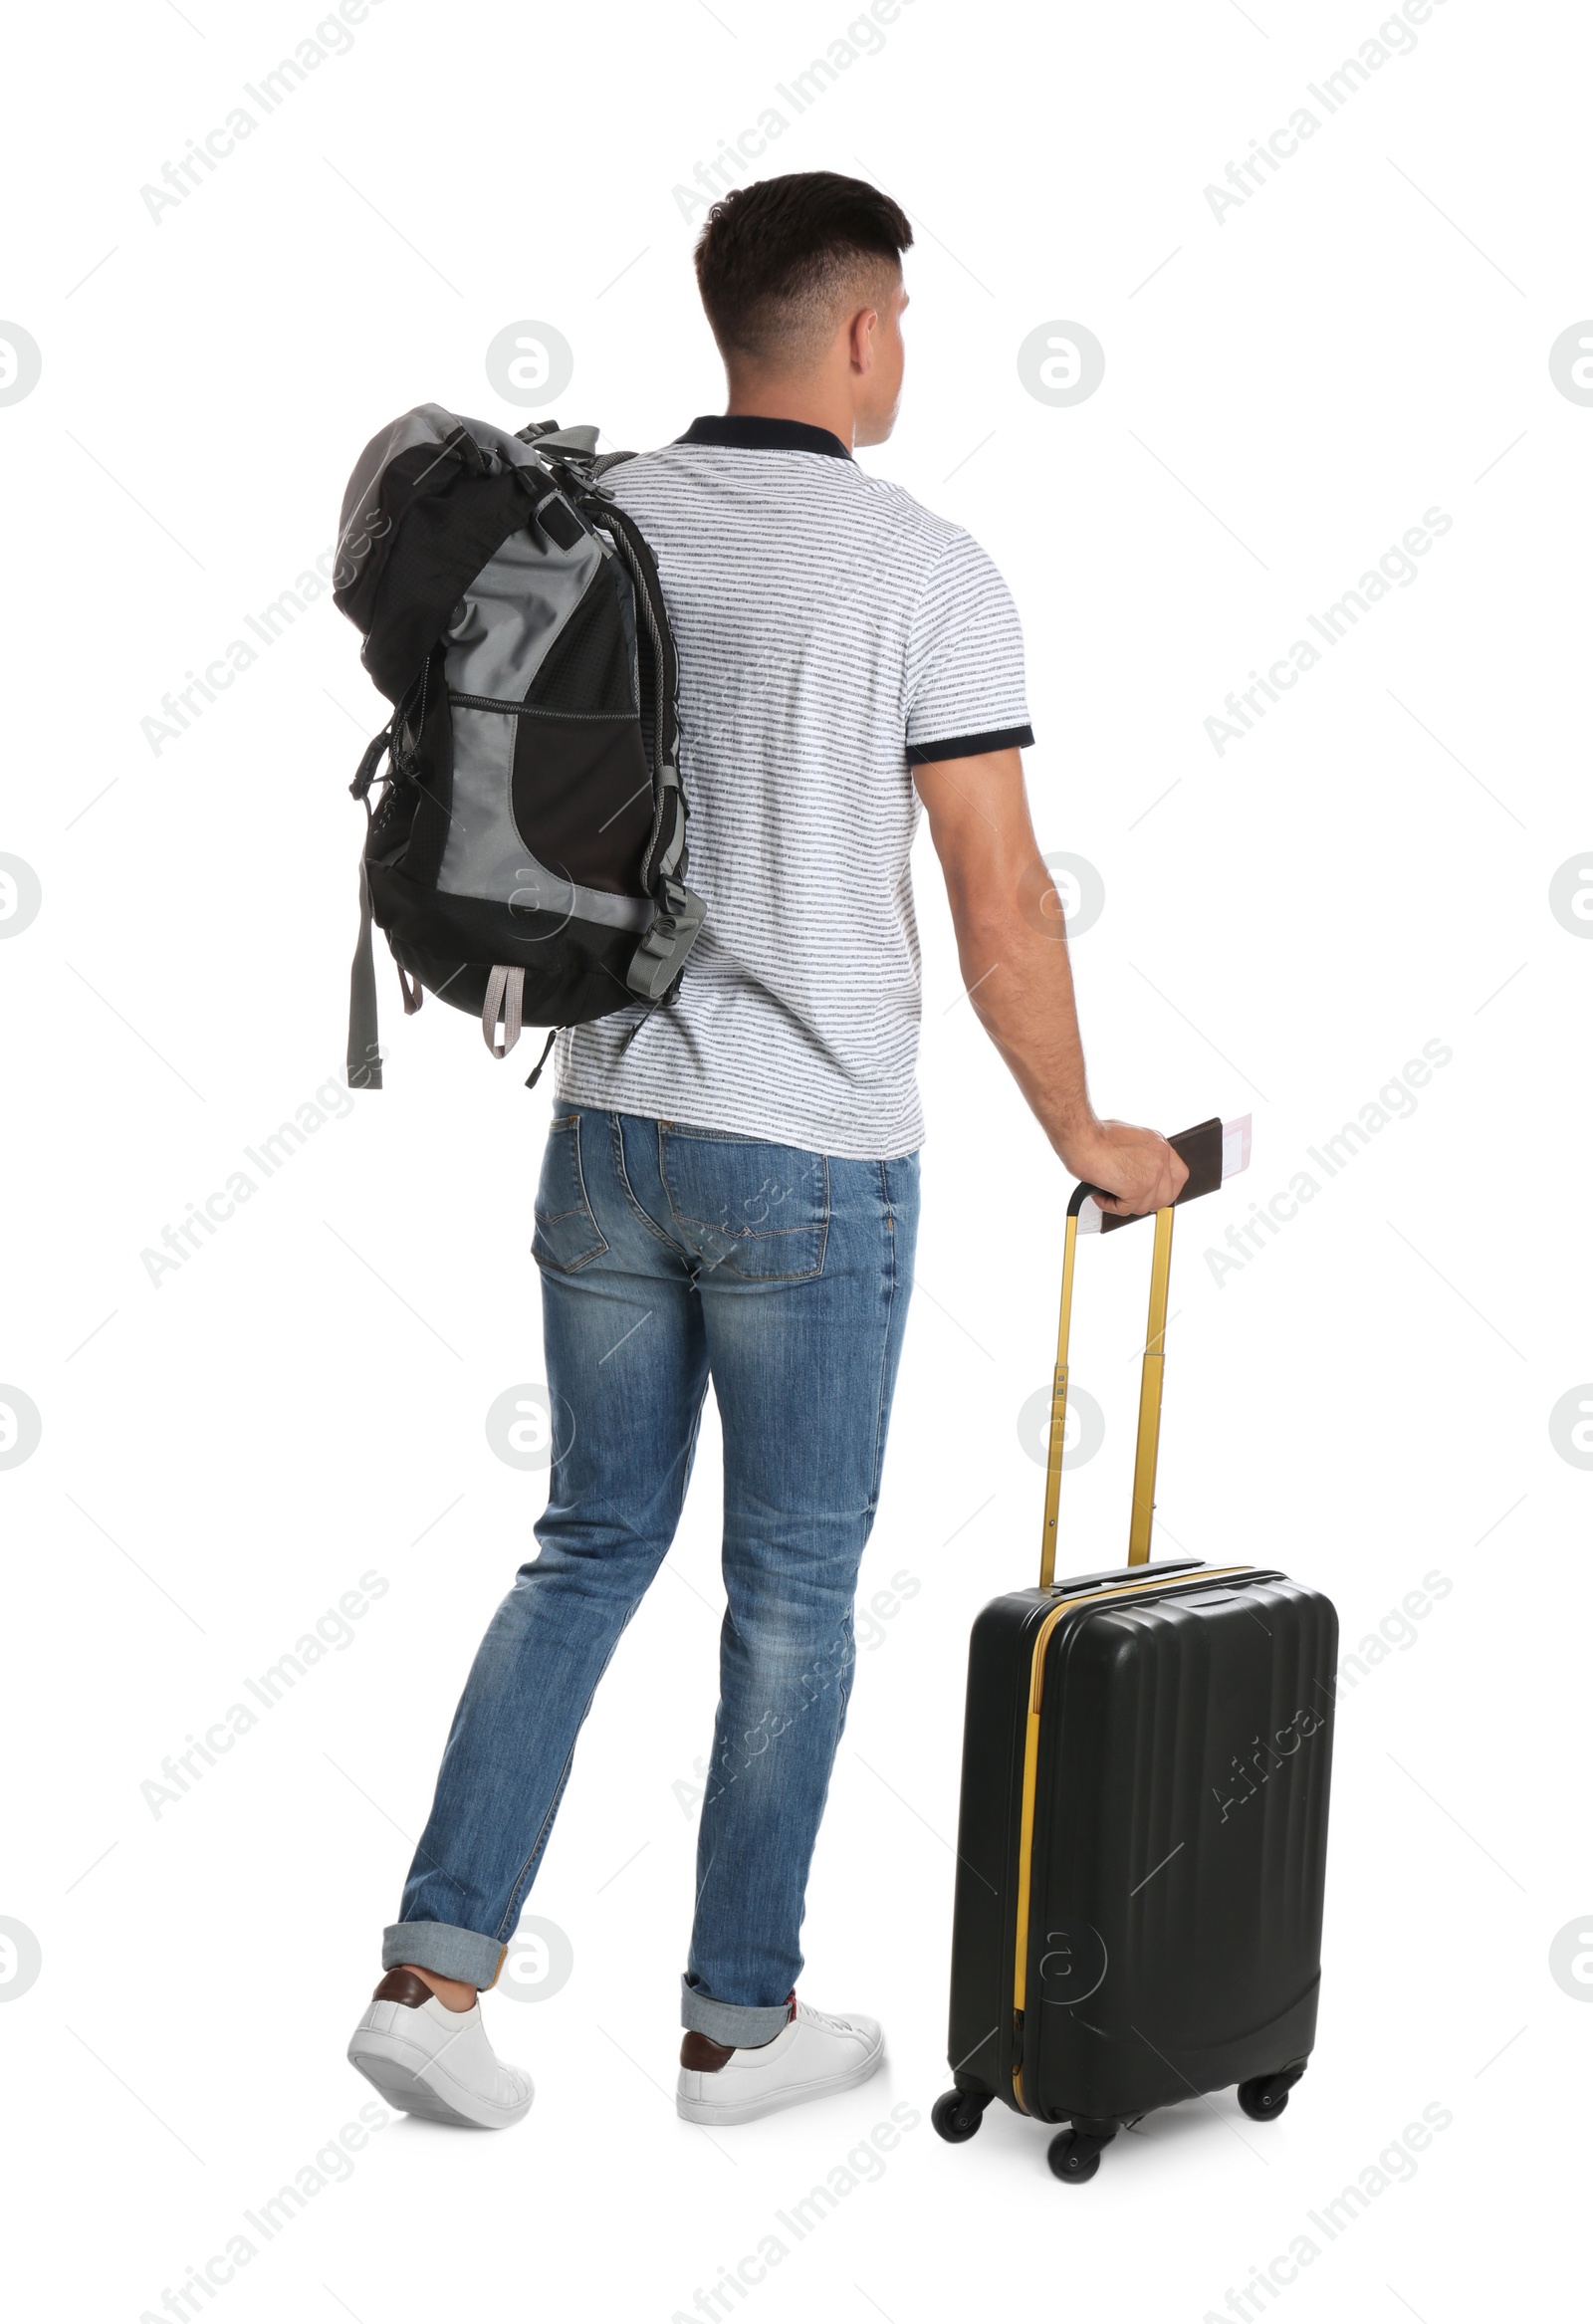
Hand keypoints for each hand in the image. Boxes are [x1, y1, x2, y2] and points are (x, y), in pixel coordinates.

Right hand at [1056, 1116, 1187, 1216]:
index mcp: (1159, 1144)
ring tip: (1106, 1190)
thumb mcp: (1127, 1137)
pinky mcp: (1137, 1188)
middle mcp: (1160, 1158)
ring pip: (1145, 1206)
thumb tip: (1136, 1172)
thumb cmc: (1094, 1134)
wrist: (1081, 1135)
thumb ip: (1139, 1155)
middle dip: (1146, 1201)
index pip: (1178, 1174)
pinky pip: (1125, 1209)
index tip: (1152, 1193)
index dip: (1166, 1188)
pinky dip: (1109, 1205)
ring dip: (1123, 1203)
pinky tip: (1100, 1193)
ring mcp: (1151, 1174)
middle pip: (1167, 1195)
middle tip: (1127, 1198)